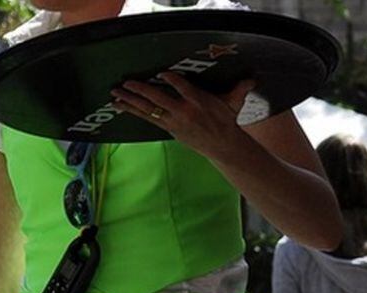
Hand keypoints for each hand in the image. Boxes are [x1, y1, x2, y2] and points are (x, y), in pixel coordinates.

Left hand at [110, 72, 254, 159]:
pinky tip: (119, 106)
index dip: (173, 81)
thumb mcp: (234, 103)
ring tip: (114, 94)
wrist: (223, 146)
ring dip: (130, 101)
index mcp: (200, 102)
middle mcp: (184, 112)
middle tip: (125, 83)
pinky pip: (147, 118)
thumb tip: (252, 78)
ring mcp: (174, 122)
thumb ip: (240, 89)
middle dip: (141, 91)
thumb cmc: (227, 120)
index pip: (184, 89)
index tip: (162, 73)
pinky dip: (132, 111)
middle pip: (160, 100)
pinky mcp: (169, 128)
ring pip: (149, 110)